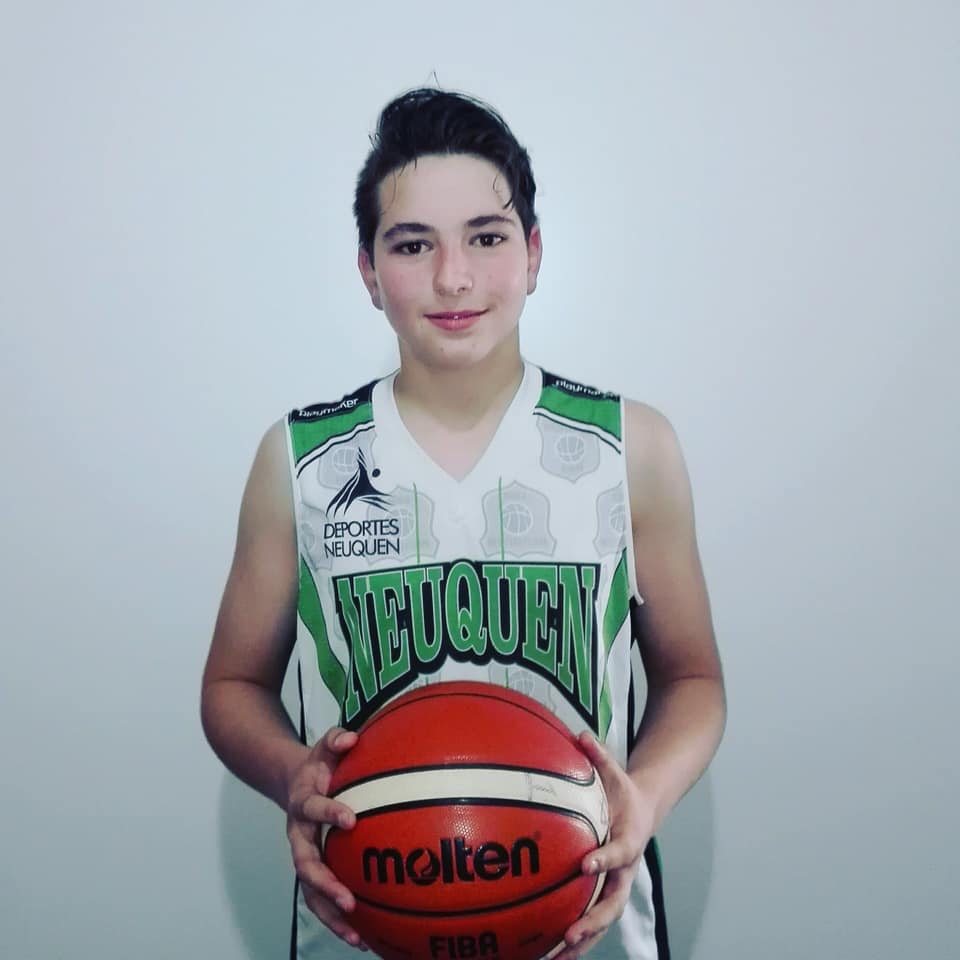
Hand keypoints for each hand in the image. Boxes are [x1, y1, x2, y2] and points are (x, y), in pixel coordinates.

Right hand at [285, 726, 365, 948]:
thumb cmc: (318, 766)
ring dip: (330, 915)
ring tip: (356, 937)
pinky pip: (321, 899)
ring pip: (310, 892)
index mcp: (303, 804)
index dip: (330, 813)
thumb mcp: (324, 747)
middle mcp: (299, 836)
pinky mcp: (312, 871)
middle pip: (306, 865)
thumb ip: (336, 739)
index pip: (314, 809)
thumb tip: (352, 737)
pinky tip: (362, 938)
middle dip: (325, 884)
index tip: (351, 819)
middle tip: (348, 900)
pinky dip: (337, 920)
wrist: (293, 782)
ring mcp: (304, 856)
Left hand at [553, 732, 654, 959]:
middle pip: (612, 902)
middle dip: (593, 920)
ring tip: (557, 958)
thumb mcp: (614, 770)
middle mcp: (624, 869)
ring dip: (583, 941)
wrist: (644, 809)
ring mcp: (615, 885)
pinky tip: (550, 954)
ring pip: (601, 920)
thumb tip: (580, 733)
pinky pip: (590, 919)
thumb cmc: (623, 790)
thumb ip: (598, 755)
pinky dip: (576, 939)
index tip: (585, 865)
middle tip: (570, 933)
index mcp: (629, 840)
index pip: (619, 853)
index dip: (605, 859)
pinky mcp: (604, 892)